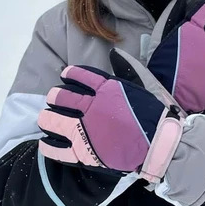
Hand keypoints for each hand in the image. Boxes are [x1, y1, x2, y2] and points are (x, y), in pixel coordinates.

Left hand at [38, 49, 185, 182]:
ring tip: (44, 118)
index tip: (65, 75)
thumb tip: (114, 52)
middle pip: (62, 97)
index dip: (69, 74)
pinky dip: (49, 145)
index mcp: (105, 89)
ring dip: (46, 118)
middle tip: (52, 99)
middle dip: (54, 97)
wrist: (160, 144)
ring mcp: (86, 130)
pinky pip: (58, 149)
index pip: (79, 75)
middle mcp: (92, 107)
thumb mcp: (144, 83)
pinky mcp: (84, 153)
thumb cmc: (154, 114)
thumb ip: (126, 68)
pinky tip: (46, 141)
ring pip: (54, 121)